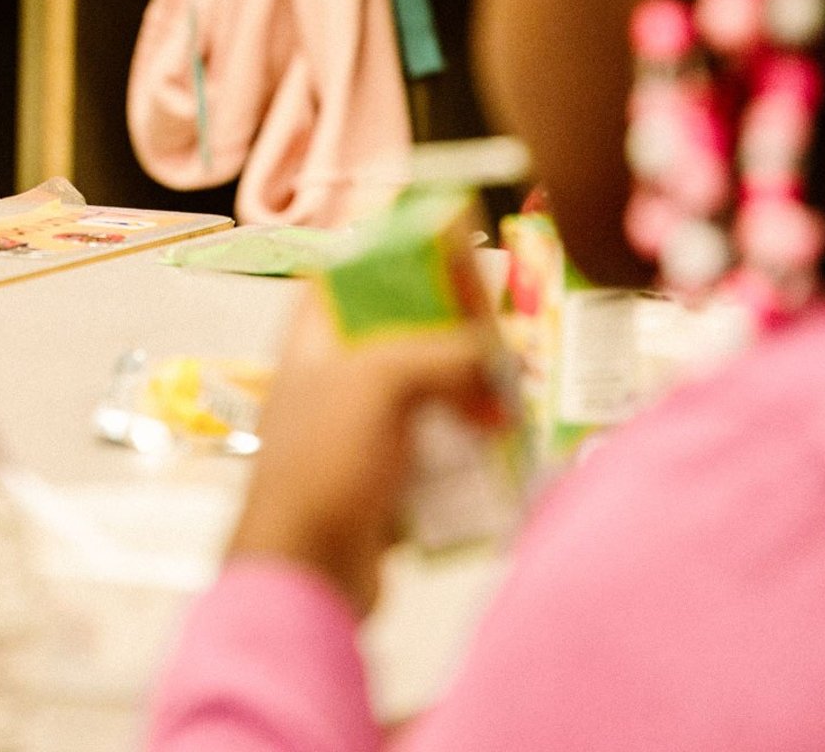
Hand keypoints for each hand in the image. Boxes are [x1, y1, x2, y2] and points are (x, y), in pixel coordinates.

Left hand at [227, 291, 502, 615]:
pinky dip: (468, 442)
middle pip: (400, 335)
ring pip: (424, 394)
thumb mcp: (380, 382)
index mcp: (313, 340)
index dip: (394, 259)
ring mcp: (358, 431)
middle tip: (506, 336)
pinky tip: (505, 443)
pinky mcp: (384, 478)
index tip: (450, 257)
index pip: (348, 276)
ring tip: (516, 393)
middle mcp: (332, 377)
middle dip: (454, 335)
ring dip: (469, 392)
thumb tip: (504, 354)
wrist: (307, 568)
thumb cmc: (325, 462)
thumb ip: (443, 354)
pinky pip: (435, 447)